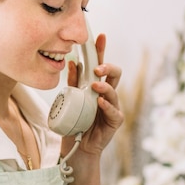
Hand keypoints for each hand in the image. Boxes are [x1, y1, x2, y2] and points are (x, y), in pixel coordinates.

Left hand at [62, 33, 123, 156]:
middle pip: (115, 74)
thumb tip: (71, 63)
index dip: (101, 50)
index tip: (100, 37)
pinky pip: (114, 111)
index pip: (100, 65)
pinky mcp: (114, 121)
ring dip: (105, 86)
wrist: (77, 148)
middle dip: (108, 67)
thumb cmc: (75, 123)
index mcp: (96, 86)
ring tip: (95, 85)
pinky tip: (100, 102)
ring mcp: (112, 107)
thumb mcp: (70, 100)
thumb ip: (72, 83)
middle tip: (97, 68)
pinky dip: (107, 106)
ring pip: (114, 91)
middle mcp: (106, 94)